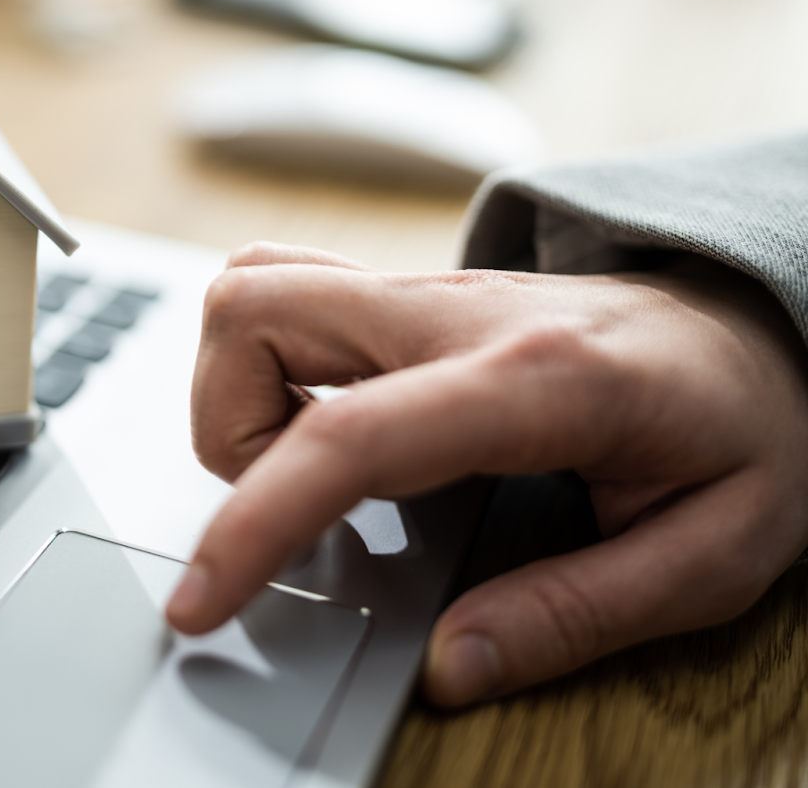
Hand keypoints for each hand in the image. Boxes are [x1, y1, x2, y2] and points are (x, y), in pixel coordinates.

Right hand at [165, 242, 807, 706]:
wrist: (765, 329)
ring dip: (236, 391)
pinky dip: (264, 364)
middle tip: (292, 511)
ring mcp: (425, 291)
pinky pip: (287, 296)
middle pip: (252, 311)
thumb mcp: (712, 553)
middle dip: (224, 430)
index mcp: (536, 378)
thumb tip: (451, 666)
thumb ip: (577, 615)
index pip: (347, 437)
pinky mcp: (406, 296)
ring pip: (251, 288)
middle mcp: (457, 311)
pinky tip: (326, 429)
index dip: (252, 523)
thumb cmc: (748, 429)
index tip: (201, 602)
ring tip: (310, 473)